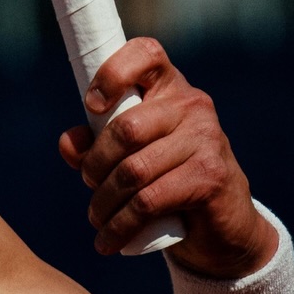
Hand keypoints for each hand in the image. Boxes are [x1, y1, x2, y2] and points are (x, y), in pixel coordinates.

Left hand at [59, 37, 277, 275]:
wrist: (224, 228)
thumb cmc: (168, 178)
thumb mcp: (130, 154)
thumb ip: (94, 143)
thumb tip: (69, 143)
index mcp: (170, 86)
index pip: (146, 53)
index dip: (112, 72)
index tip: (90, 105)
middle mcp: (193, 105)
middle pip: (126, 127)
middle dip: (96, 163)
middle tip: (88, 183)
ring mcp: (207, 140)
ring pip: (134, 169)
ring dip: (104, 200)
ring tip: (96, 218)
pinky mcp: (211, 178)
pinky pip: (150, 200)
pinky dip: (121, 224)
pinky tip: (108, 241)